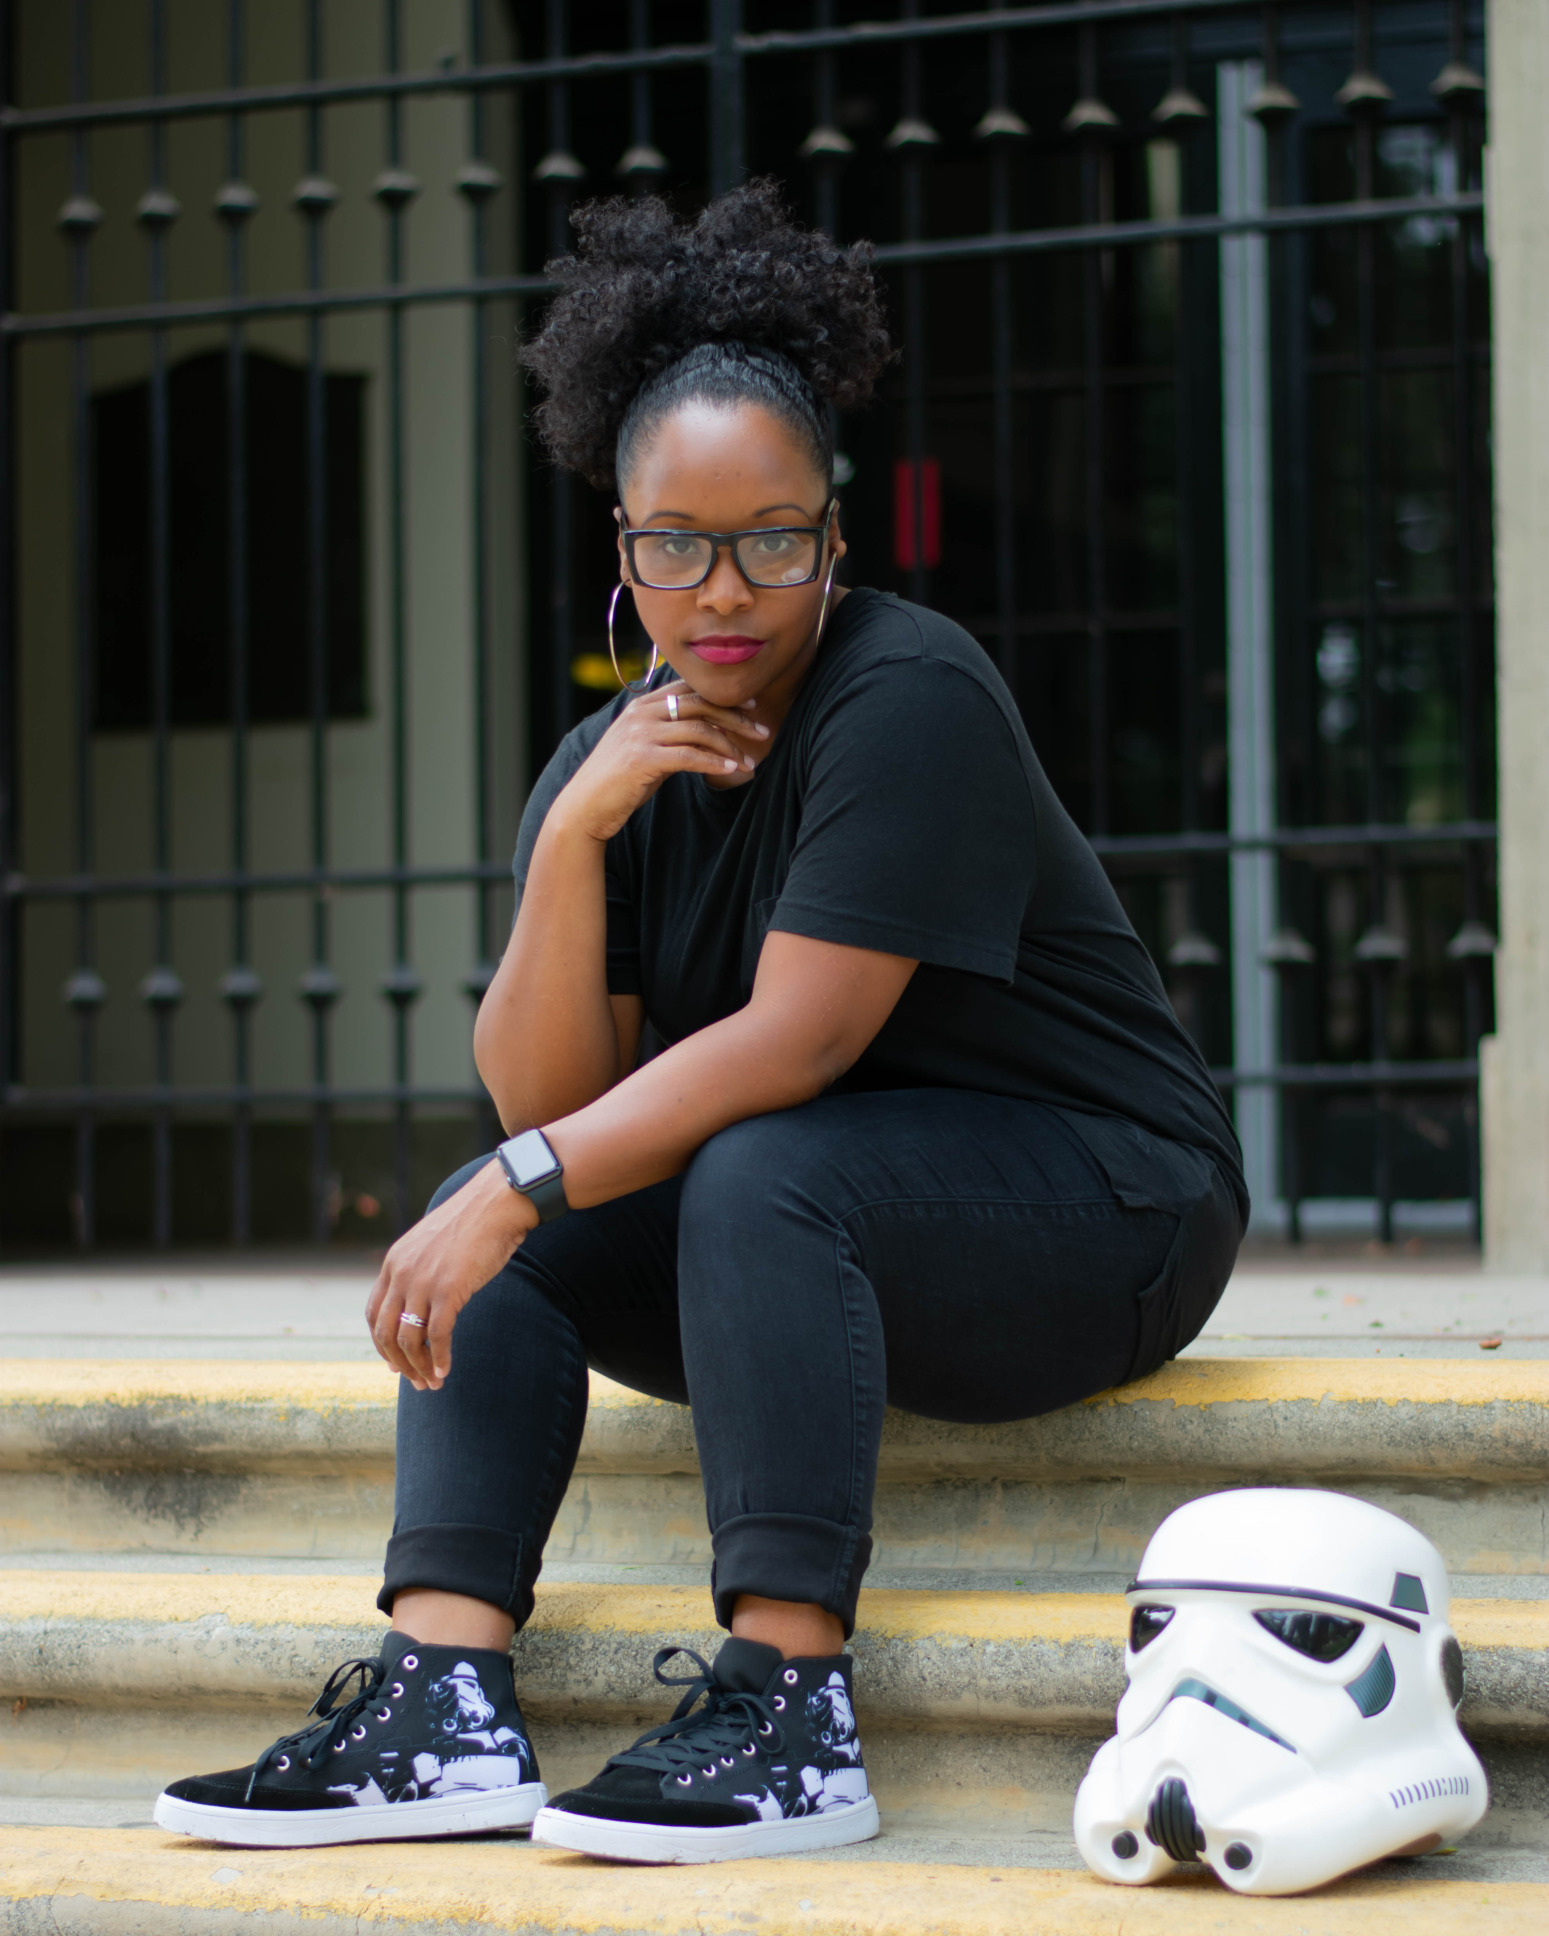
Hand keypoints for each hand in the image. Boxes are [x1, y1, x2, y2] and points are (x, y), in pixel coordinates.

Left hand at [365, 1158, 538, 1390]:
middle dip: (399, 1363)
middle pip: (386, 1332)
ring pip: (409, 1340)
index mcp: (394, 1262)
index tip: (393, 1362)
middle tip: (414, 1381)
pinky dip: (440, 1359)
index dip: (381, 1343)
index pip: (374, 1313)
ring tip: (432, 1383)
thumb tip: (423, 1299)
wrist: (497, 1203)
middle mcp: (401, 1274)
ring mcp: (423, 1283)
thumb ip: (420, 1268)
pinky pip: (437, 1336)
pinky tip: (446, 1371)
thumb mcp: (432, 1243)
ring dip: (419, 1368)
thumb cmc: (473, 1223)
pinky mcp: (448, 1290)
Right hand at [554, 678, 770, 843]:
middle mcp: (641, 713)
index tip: (750, 708)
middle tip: (762, 732)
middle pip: (701, 705)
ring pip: (699, 730)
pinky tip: (732, 769)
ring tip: (750, 761)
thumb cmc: (619, 781)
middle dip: (737, 718)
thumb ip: (670, 735)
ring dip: (731, 745)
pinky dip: (714, 761)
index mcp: (642, 706)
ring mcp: (640, 734)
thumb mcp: (645, 748)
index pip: (690, 690)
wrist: (585, 806)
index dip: (723, 697)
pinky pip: (689, 756)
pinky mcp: (642, 758)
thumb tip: (705, 734)